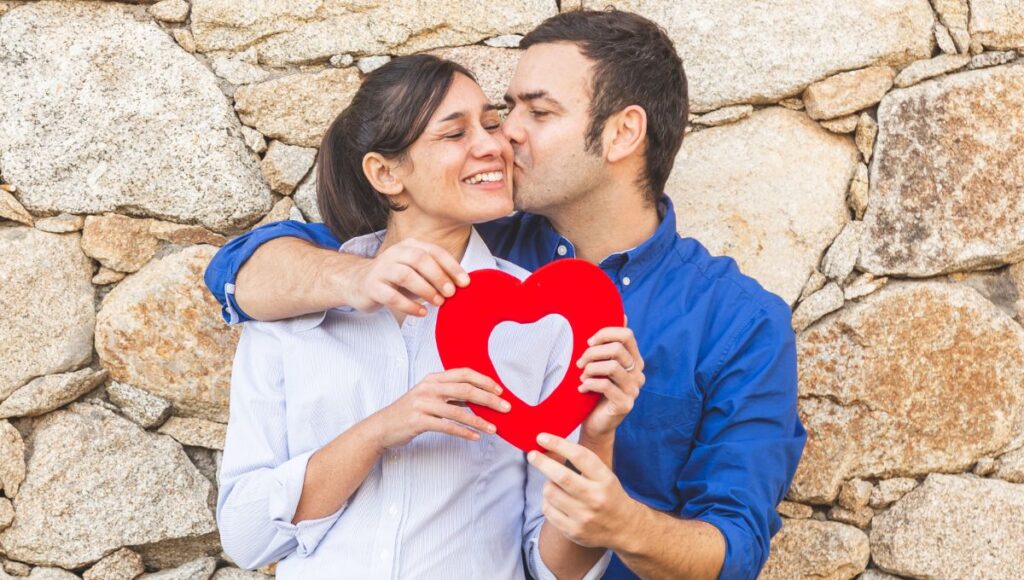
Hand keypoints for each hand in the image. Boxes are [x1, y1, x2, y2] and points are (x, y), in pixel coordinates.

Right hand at [346, 238, 469, 316]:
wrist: (359, 283)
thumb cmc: (395, 279)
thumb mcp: (417, 272)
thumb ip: (436, 275)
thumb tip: (462, 285)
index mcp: (410, 246)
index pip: (434, 251)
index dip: (451, 266)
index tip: (465, 283)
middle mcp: (395, 253)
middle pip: (420, 259)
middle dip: (438, 277)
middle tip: (451, 293)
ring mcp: (381, 268)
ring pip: (405, 275)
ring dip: (425, 290)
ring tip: (438, 303)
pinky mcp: (371, 286)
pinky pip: (391, 296)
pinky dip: (409, 305)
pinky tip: (421, 313)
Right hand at [369, 368, 509, 449]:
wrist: (382, 427)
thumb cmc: (409, 412)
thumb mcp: (429, 396)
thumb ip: (450, 394)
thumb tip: (478, 396)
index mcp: (433, 378)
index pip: (463, 373)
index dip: (484, 380)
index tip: (500, 390)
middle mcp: (428, 388)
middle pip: (465, 389)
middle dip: (488, 399)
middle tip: (506, 408)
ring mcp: (422, 404)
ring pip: (458, 411)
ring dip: (479, 420)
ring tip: (494, 429)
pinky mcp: (419, 421)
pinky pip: (447, 426)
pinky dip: (464, 432)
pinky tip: (475, 437)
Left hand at [528, 433, 641, 548]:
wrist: (625, 528)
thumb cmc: (608, 494)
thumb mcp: (603, 475)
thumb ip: (581, 462)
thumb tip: (549, 447)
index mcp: (605, 479)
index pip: (580, 456)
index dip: (558, 444)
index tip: (542, 437)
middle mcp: (596, 498)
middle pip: (562, 476)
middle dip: (542, 462)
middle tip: (532, 455)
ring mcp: (585, 517)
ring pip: (551, 493)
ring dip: (547, 484)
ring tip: (554, 484)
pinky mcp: (574, 531)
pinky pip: (548, 511)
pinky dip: (547, 502)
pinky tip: (555, 501)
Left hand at [576, 319, 644, 440]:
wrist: (595, 423)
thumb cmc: (596, 391)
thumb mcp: (602, 364)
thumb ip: (610, 343)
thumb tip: (623, 314)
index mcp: (635, 360)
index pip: (627, 335)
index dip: (605, 334)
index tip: (588, 342)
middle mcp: (639, 374)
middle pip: (616, 349)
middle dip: (592, 353)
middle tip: (579, 363)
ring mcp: (634, 390)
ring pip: (611, 367)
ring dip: (590, 369)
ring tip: (581, 376)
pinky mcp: (625, 404)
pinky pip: (605, 385)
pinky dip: (589, 384)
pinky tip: (581, 388)